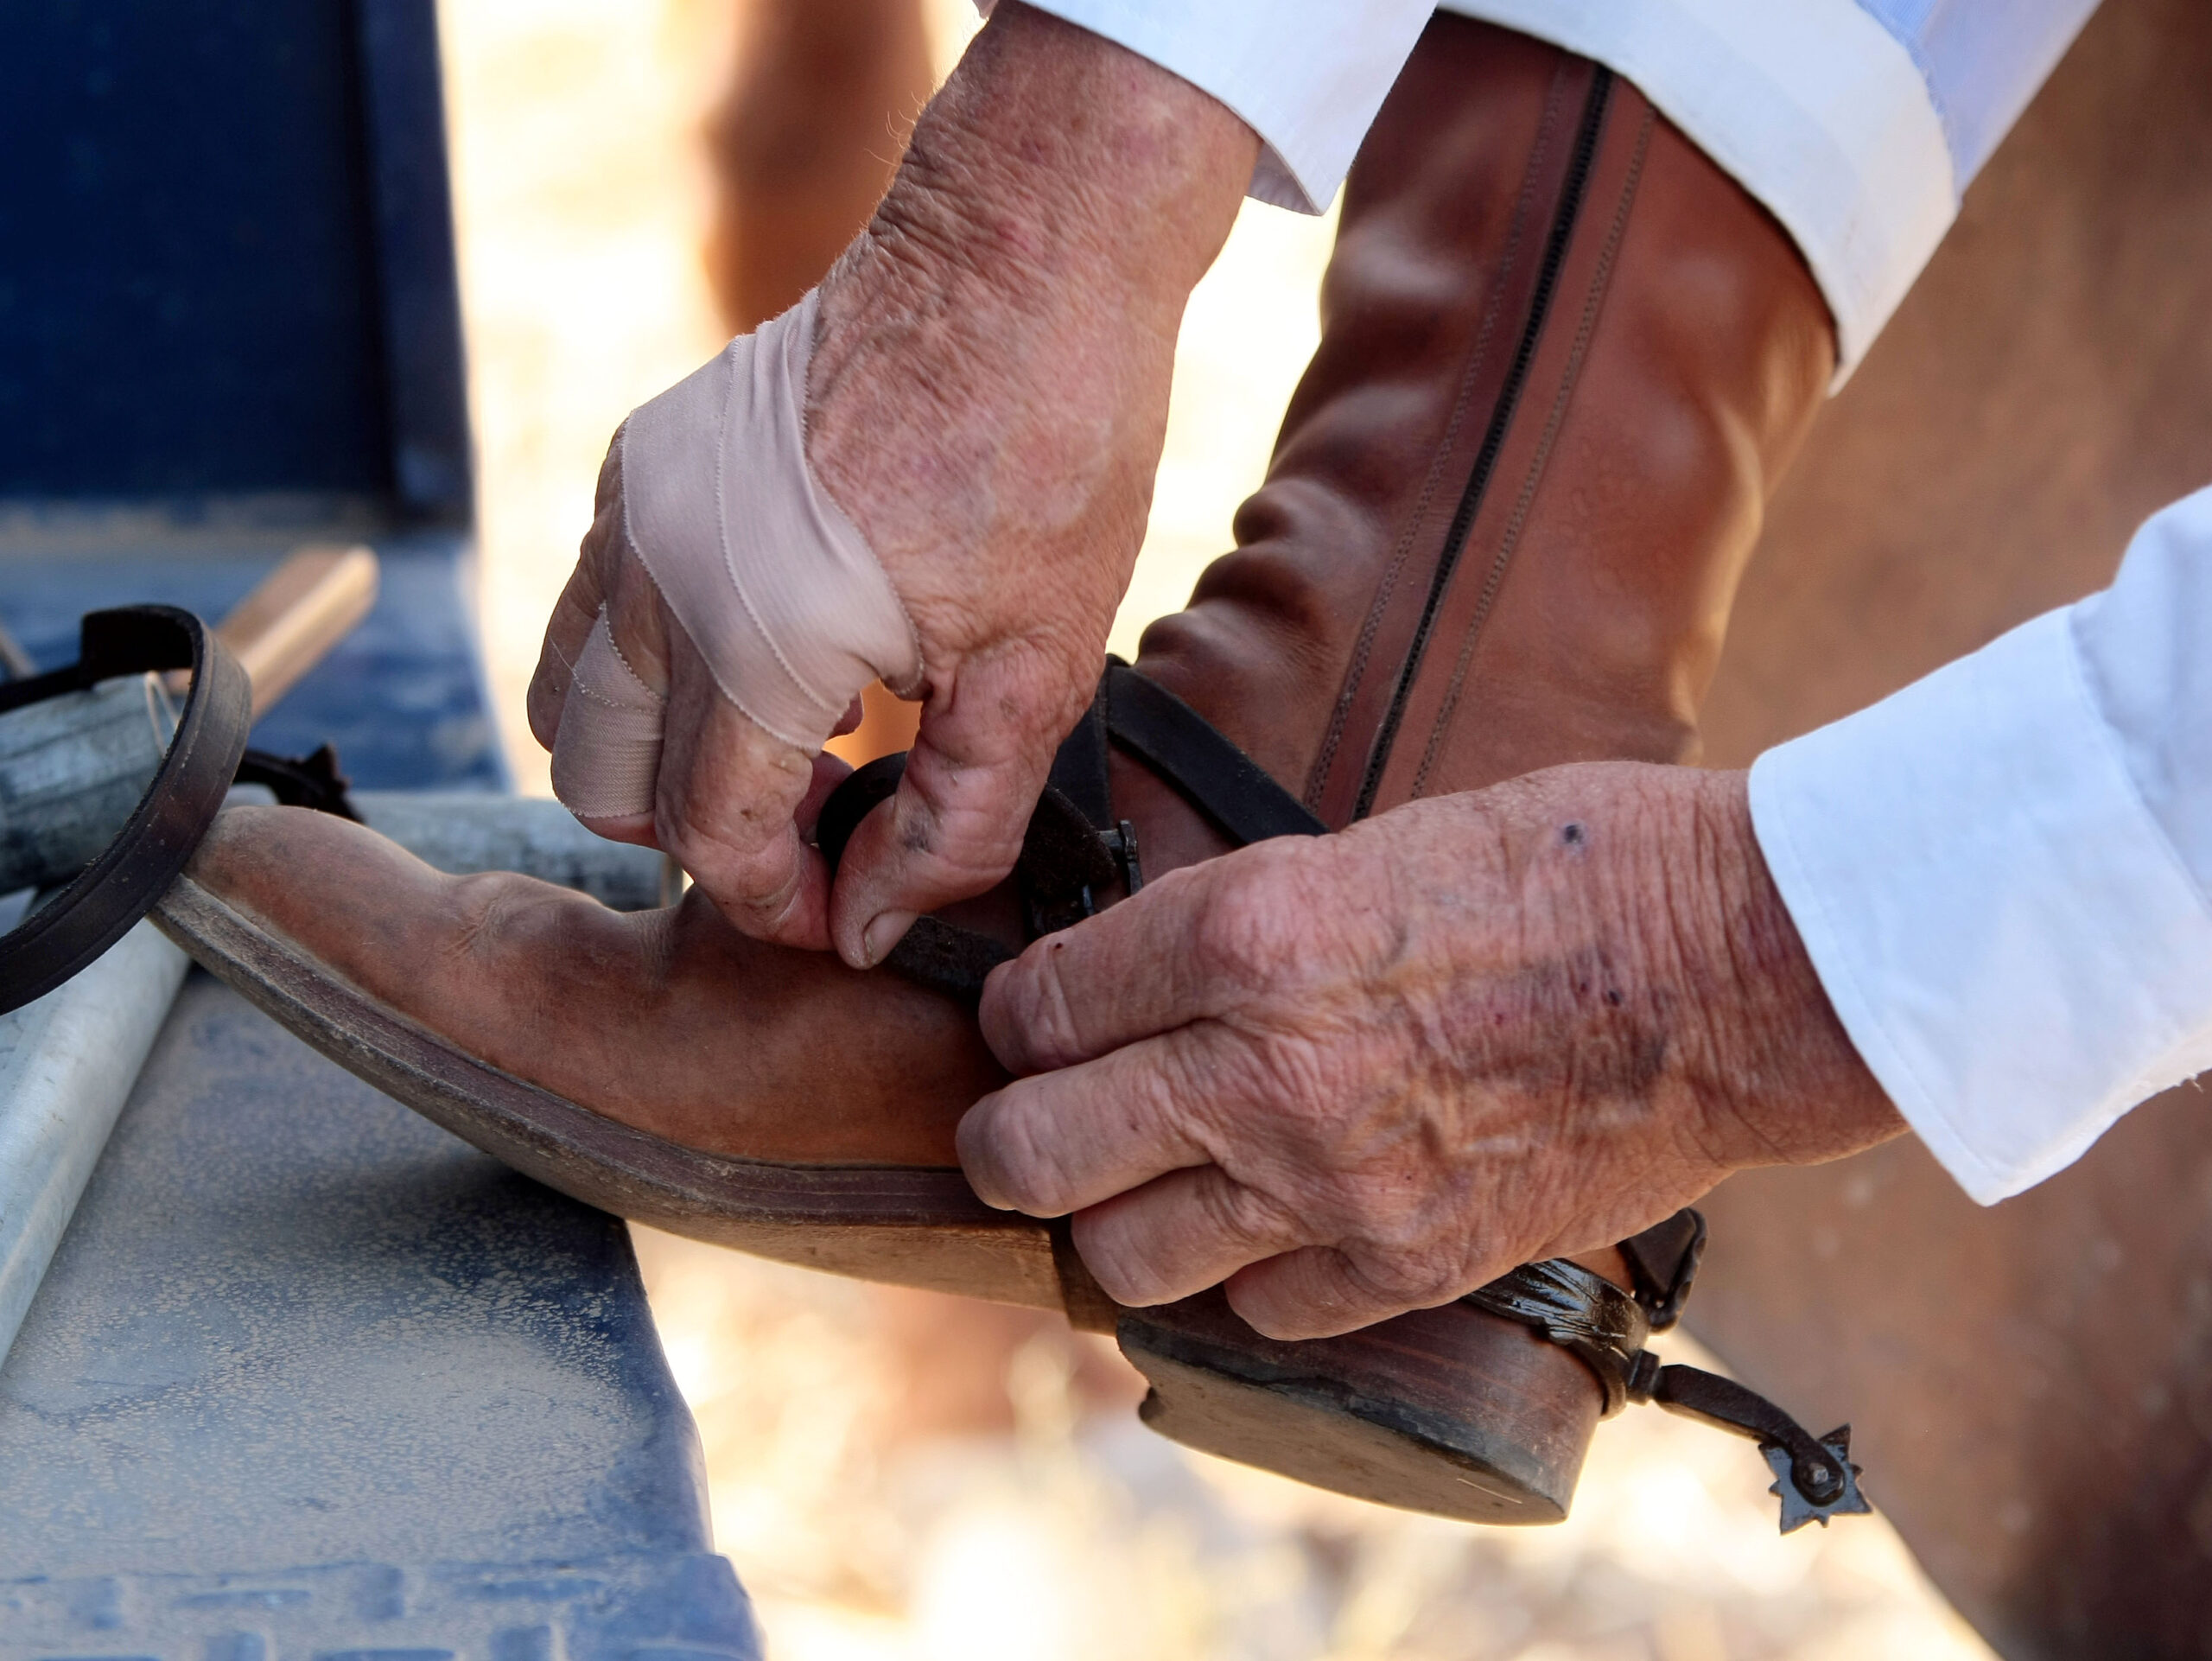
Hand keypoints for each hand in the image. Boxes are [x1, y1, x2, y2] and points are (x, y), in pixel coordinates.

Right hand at [528, 4, 1256, 958]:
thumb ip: (950, 822)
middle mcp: (660, 571)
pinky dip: (652, 667)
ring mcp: (635, 503)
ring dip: (656, 759)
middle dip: (698, 840)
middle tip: (812, 838)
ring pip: (574, 699)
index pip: (711, 834)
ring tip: (789, 754)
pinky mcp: (644, 457)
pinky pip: (594, 605)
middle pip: (603, 784)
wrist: (1024, 259)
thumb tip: (869, 928)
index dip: (775, 901)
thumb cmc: (1052, 451)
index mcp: (755, 636)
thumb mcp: (1036, 668)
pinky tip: (772, 658)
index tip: (839, 911)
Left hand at [961, 764, 1903, 1339]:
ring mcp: (1334, 1185)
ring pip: (1120, 1256)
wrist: (1741, 966)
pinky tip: (1267, 1229)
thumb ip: (1239, 920)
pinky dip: (1242, 1280)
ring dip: (1111, 1222)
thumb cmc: (1572, 866)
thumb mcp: (1367, 844)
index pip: (1039, 1006)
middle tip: (1027, 1122)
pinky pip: (1256, 1314)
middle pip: (1033, 1152)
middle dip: (1008, 1137)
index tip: (1028, 1020)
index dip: (1015, 1015)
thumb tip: (1140, 975)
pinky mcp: (1410, 1265)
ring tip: (1140, 1186)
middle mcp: (1265, 1070)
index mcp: (1249, 930)